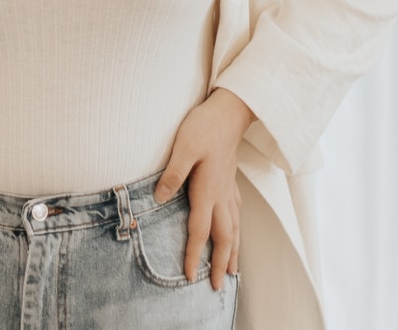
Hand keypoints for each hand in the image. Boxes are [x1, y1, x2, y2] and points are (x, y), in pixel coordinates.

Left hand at [153, 87, 254, 289]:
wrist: (230, 110)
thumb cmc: (205, 126)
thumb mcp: (183, 147)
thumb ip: (172, 174)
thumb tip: (160, 199)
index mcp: (208, 190)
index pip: (200, 230)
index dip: (194, 254)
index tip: (190, 276)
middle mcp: (221, 194)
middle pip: (224, 237)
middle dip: (222, 263)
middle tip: (220, 286)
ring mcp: (229, 187)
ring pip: (234, 227)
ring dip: (234, 251)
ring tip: (234, 269)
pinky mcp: (230, 179)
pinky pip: (237, 213)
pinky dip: (237, 229)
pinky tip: (236, 230)